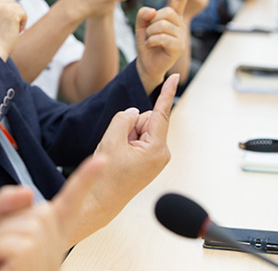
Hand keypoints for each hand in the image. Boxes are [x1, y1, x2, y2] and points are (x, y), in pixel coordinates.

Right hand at [0, 0, 26, 60]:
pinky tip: (14, 31)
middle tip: (4, 29)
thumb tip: (11, 4)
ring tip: (8, 31)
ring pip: (17, 6)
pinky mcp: (10, 11)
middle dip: (12, 14)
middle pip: (9, 0)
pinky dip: (22, 22)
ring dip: (18, 19)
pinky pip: (23, 12)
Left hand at [0, 156, 106, 270]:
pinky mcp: (34, 270)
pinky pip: (19, 245)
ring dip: (1, 238)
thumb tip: (31, 192)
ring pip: (32, 226)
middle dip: (9, 222)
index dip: (85, 181)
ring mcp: (46, 263)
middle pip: (42, 211)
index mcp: (45, 236)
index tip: (101, 159)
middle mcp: (52, 250)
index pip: (69, 204)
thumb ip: (8, 201)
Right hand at [73, 74, 178, 241]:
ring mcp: (157, 158)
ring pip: (141, 129)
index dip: (166, 92)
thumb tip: (134, 112)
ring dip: (126, 136)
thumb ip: (124, 119)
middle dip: (131, 125)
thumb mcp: (111, 140)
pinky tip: (121, 156)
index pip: (161, 113)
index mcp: (156, 148)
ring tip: (118, 153)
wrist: (103, 200)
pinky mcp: (150, 160)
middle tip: (116, 144)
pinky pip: (139, 140)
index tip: (175, 76)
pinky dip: (128, 143)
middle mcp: (162, 152)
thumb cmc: (106, 174)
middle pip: (146, 120)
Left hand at [135, 0, 188, 92]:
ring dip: (150, 33)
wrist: (147, 62)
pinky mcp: (179, 46)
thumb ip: (143, 14)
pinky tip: (151, 45)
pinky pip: (162, 37)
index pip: (178, 1)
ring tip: (151, 40)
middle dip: (152, 22)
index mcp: (172, 17)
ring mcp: (181, 35)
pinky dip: (151, 41)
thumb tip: (153, 11)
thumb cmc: (146, 42)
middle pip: (166, 12)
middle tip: (149, 33)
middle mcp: (179, 24)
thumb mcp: (141, 25)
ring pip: (162, 25)